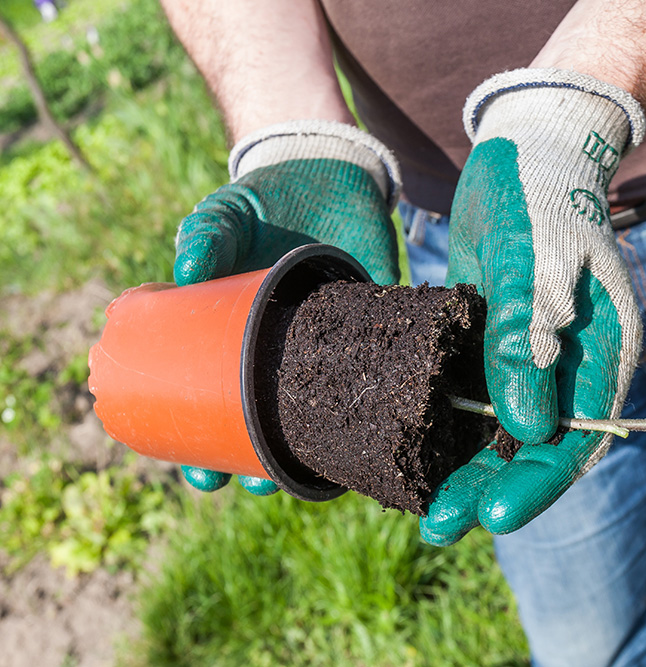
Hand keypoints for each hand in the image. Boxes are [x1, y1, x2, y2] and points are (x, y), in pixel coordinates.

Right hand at [175, 120, 401, 494]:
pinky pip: (380, 377)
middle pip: (267, 425)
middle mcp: (285, 355)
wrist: (331, 169)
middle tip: (259, 483)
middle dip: (260, 464)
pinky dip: (379, 404)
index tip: (203, 477)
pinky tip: (378, 432)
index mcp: (239, 342)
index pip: (213, 409)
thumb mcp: (229, 212)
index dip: (202, 450)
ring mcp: (333, 347)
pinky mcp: (378, 327)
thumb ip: (206, 231)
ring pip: (322, 415)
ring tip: (310, 469)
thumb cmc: (266, 199)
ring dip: (315, 447)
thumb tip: (184, 269)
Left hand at [420, 69, 644, 543]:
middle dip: (489, 490)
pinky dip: (443, 425)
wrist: (524, 151)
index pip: (577, 438)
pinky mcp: (489, 345)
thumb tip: (525, 427)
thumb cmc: (542, 197)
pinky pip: (469, 397)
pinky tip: (407, 449)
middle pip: (532, 449)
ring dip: (460, 467)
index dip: (537, 483)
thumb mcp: (538, 260)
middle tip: (437, 526)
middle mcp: (568, 370)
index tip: (493, 514)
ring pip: (497, 432)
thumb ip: (529, 340)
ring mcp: (528, 360)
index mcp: (601, 356)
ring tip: (419, 508)